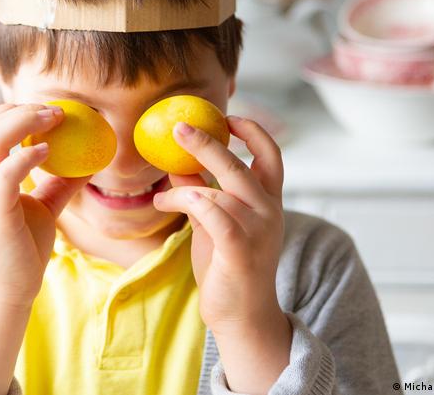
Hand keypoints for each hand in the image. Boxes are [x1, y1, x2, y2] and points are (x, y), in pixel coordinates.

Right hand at [0, 103, 90, 309]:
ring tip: (53, 119)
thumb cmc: (20, 252)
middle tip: (54, 110)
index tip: (44, 109)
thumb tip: (88, 163)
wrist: (6, 294)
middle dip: (18, 110)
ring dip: (22, 123)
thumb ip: (57, 184)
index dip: (9, 111)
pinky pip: (4, 175)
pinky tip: (47, 151)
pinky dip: (24, 156)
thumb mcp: (43, 209)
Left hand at [153, 115, 285, 334]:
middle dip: (207, 141)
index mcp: (269, 201)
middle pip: (238, 164)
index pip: (272, 155)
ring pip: (216, 190)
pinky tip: (163, 203)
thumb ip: (201, 193)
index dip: (253, 131)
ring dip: (181, 187)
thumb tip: (177, 163)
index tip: (228, 116)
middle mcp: (269, 210)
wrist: (243, 316)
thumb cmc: (229, 267)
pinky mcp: (239, 248)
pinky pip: (209, 211)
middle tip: (178, 127)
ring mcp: (258, 229)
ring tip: (161, 196)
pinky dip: (183, 201)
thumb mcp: (215, 223)